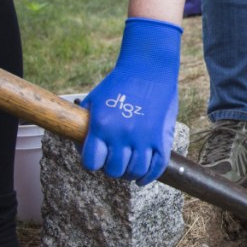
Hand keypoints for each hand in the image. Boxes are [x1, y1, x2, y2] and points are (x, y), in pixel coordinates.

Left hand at [81, 17, 181, 185]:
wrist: (148, 68)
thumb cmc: (119, 84)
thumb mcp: (95, 101)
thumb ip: (87, 125)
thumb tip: (83, 148)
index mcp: (102, 125)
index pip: (92, 162)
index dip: (93, 162)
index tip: (96, 158)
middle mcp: (123, 134)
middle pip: (113, 170)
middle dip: (111, 168)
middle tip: (114, 161)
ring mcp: (145, 137)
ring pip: (135, 172)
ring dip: (129, 174)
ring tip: (128, 167)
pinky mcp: (162, 138)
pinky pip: (157, 167)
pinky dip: (148, 176)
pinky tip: (142, 177)